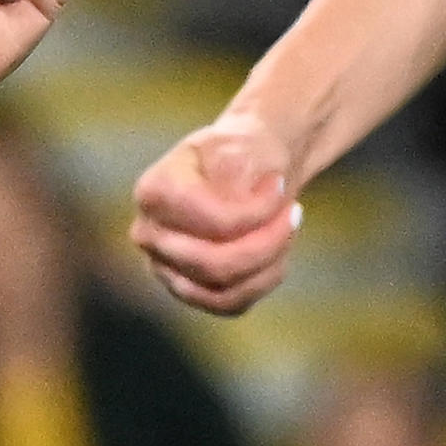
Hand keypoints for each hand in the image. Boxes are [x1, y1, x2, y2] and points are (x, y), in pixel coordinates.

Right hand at [133, 111, 298, 317]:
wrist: (250, 167)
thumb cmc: (246, 151)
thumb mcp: (245, 141)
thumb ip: (235, 166)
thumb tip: (232, 197)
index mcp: (153, 191)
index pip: (210, 223)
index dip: (255, 211)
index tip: (280, 183)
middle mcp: (149, 234)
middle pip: (213, 264)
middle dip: (267, 241)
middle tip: (296, 212)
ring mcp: (164, 267)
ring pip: (223, 291)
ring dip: (269, 262)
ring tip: (288, 227)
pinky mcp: (189, 289)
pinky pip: (230, 304)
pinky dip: (263, 280)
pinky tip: (279, 250)